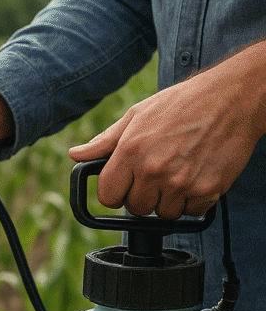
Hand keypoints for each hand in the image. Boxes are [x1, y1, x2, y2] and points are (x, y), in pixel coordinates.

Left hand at [69, 46, 265, 218]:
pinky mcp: (207, 190)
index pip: (108, 196)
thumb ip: (104, 141)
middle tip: (157, 174)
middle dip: (143, 196)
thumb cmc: (183, 104)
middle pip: (136, 208)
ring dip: (169, 200)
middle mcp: (153, 169)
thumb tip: (75, 155)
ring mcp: (181, 182)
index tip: (125, 185)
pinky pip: (191, 212)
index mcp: (130, 151)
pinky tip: (196, 176)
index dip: (115, 193)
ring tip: (178, 173)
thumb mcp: (137, 115)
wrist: (234, 97)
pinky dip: (193, 200)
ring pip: (163, 214)